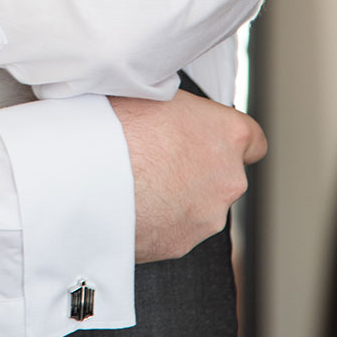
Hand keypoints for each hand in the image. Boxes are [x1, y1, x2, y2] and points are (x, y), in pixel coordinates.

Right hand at [110, 92, 266, 262]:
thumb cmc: (115, 124)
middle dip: (194, 170)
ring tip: (134, 181)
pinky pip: (172, 231)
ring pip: (198, 207)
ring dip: (175, 198)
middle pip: (222, 176)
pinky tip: (126, 204)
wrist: (83, 175)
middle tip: (154, 156)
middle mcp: (227, 180)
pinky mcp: (178, 246)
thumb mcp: (152, 91)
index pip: (254, 140)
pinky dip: (155, 221)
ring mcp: (205, 217)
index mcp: (227, 135)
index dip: (228, 139)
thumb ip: (177, 106)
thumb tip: (167, 104)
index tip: (209, 139)